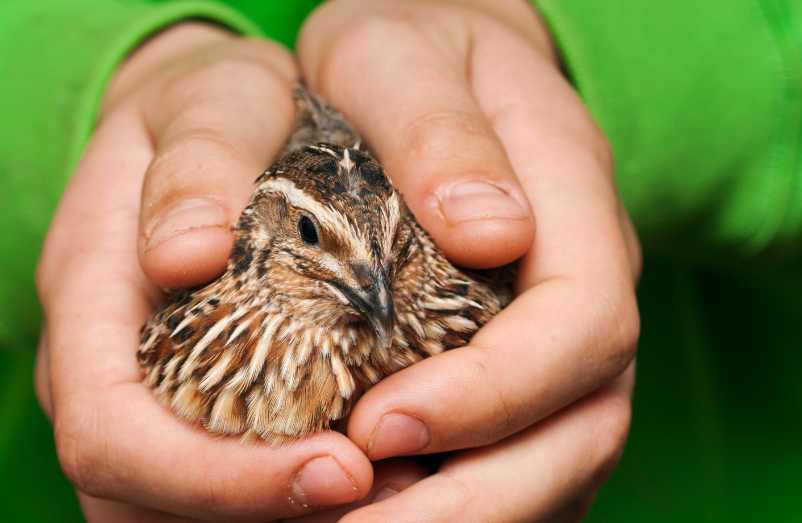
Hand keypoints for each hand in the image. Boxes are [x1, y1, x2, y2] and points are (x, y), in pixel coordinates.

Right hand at [35, 24, 377, 521]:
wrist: (207, 119)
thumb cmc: (214, 104)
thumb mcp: (211, 98)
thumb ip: (197, 159)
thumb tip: (184, 254)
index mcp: (87, 295)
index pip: (110, 432)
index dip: (211, 477)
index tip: (338, 466)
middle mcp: (101, 366)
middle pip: (141, 500)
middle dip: (261, 512)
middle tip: (389, 484)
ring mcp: (140, 394)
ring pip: (176, 511)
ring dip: (282, 516)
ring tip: (392, 481)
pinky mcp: (187, 405)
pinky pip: (217, 490)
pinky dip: (289, 499)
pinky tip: (373, 466)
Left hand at [290, 0, 641, 519]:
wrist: (425, 68)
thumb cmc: (405, 55)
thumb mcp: (398, 54)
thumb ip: (440, 127)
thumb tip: (490, 233)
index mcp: (575, 207)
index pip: (579, 326)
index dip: (492, 393)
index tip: (378, 424)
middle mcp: (583, 289)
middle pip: (579, 426)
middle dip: (476, 492)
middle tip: (355, 517)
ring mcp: (560, 341)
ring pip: (552, 463)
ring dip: (460, 515)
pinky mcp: (522, 374)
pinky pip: (513, 465)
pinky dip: (450, 503)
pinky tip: (371, 508)